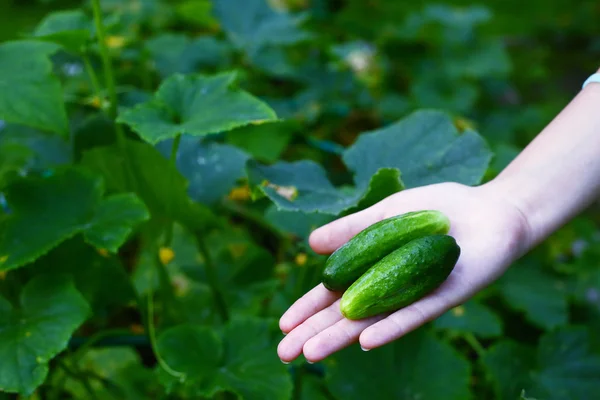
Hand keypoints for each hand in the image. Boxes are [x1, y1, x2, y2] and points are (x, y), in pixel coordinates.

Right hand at [277, 182, 530, 362]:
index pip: (332, 295)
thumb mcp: (385, 213)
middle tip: (284, 354)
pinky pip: (412, 316)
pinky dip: (389, 328)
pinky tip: (365, 341)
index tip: (282, 326)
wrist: (490, 209)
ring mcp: (413, 297)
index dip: (307, 310)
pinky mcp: (441, 299)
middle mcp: (389, 289)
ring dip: (341, 338)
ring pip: (372, 323)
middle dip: (314, 334)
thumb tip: (309, 244)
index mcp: (372, 269)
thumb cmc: (438, 208)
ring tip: (311, 354)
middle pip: (345, 316)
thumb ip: (351, 229)